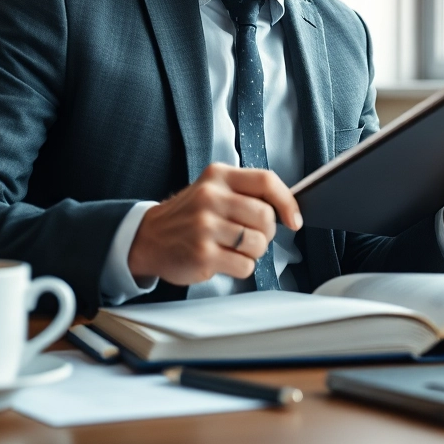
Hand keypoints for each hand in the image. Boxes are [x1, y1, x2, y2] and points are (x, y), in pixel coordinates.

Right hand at [128, 163, 302, 284]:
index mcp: (218, 176)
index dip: (287, 202)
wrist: (148, 238)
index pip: (266, 181)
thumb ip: (246, 193)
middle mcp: (210, 197)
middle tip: (252, 236)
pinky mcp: (202, 254)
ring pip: (258, 244)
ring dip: (253, 252)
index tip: (294, 220)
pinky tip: (224, 260)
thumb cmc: (189, 216)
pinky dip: (241, 267)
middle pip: (266, 217)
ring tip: (234, 248)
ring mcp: (205, 226)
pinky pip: (245, 266)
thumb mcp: (213, 189)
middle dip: (266, 233)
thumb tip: (288, 208)